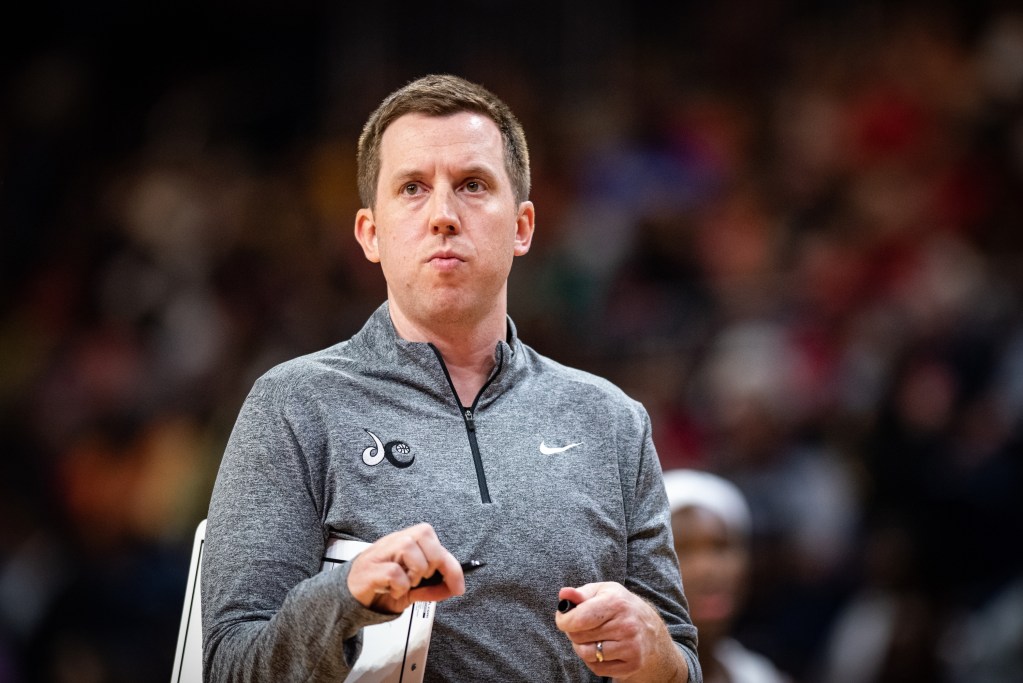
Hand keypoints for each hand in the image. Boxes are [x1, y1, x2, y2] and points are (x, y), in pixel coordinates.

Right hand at [346, 522, 463, 612]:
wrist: (348, 598)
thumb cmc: (380, 587)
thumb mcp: (411, 588)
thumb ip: (431, 587)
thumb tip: (453, 587)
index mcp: (405, 541)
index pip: (434, 541)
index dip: (451, 564)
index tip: (458, 586)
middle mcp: (392, 542)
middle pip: (423, 534)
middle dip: (432, 563)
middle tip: (422, 580)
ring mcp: (379, 553)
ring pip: (408, 546)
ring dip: (415, 572)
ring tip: (406, 584)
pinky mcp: (368, 570)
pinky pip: (393, 571)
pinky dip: (400, 585)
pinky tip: (394, 591)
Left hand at [555, 583, 679, 679]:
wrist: (649, 627)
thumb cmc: (619, 605)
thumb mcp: (602, 591)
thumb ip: (580, 593)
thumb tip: (564, 594)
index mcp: (616, 603)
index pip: (578, 619)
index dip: (563, 620)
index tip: (563, 619)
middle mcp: (626, 625)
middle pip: (579, 636)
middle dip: (574, 632)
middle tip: (582, 627)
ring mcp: (631, 647)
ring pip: (587, 654)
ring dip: (582, 647)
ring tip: (591, 637)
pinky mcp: (632, 664)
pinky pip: (597, 668)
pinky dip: (593, 660)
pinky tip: (602, 648)